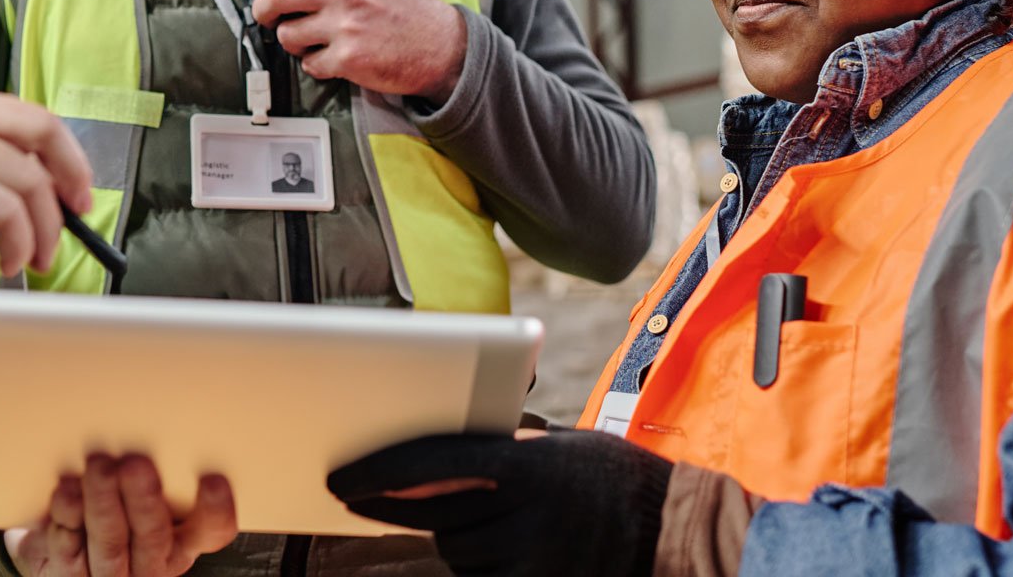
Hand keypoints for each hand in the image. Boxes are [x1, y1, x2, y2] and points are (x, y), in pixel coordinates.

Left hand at [7, 453, 236, 576]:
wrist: (63, 542)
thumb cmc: (115, 504)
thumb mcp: (144, 484)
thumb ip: (158, 462)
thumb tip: (157, 409)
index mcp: (182, 539)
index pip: (211, 531)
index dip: (216, 510)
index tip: (213, 479)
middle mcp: (152, 561)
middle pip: (154, 536)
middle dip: (143, 500)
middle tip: (134, 464)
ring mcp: (112, 572)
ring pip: (110, 544)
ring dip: (103, 504)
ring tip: (98, 468)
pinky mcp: (70, 573)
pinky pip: (68, 550)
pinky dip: (68, 517)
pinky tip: (68, 490)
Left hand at [235, 0, 467, 102]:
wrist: (441, 45)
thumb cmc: (405, 10)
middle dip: (260, 10)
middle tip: (264, 16)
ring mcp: (344, 27)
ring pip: (287, 35)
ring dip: (292, 41)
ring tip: (313, 40)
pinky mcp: (347, 60)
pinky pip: (309, 65)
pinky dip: (315, 65)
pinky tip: (334, 58)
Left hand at [327, 430, 672, 576]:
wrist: (672, 532)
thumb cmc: (610, 478)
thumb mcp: (556, 448)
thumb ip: (500, 450)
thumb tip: (432, 458)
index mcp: (529, 468)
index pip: (436, 467)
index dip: (381, 472)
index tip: (340, 478)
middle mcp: (527, 518)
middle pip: (437, 517)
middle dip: (394, 503)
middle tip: (349, 492)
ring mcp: (532, 561)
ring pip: (457, 553)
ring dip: (453, 536)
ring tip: (482, 518)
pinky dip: (478, 564)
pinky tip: (495, 546)